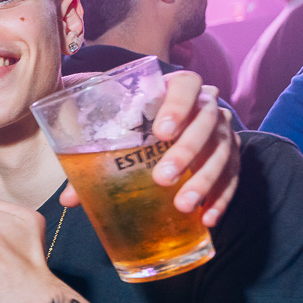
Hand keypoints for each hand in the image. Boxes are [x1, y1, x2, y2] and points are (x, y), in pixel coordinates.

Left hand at [58, 72, 239, 226]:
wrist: (173, 125)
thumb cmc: (137, 127)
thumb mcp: (118, 132)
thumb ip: (93, 159)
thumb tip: (68, 200)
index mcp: (178, 87)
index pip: (186, 85)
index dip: (177, 105)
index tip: (161, 132)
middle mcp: (207, 105)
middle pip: (206, 122)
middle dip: (186, 151)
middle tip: (163, 178)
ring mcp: (223, 130)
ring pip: (221, 151)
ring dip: (204, 180)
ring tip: (184, 206)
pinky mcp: (232, 155)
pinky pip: (233, 176)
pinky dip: (222, 197)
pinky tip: (208, 218)